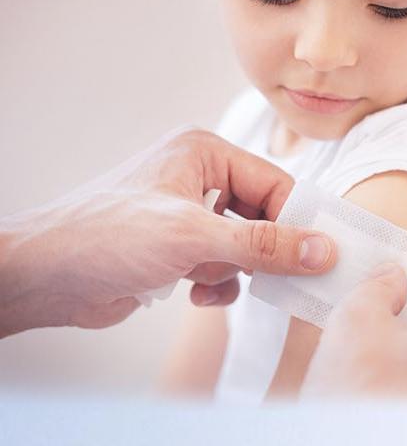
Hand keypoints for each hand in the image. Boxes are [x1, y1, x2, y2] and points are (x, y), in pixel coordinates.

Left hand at [0, 128, 335, 336]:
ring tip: (211, 279)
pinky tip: (195, 291)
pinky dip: (217, 281)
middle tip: (285, 279)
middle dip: (264, 250)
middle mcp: (198, 178)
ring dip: (236, 269)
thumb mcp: (195, 237)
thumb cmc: (108, 236)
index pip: (274, 183)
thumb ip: (264, 245)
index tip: (321, 254)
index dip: (298, 219)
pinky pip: (222, 264)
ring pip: (244, 244)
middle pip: (262, 215)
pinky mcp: (178, 246)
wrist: (45, 277)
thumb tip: (322, 250)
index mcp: (204, 154)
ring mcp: (188, 213)